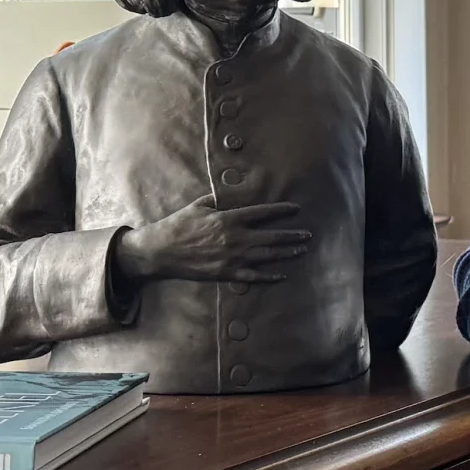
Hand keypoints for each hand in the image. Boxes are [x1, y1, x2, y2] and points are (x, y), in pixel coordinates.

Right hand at [114, 196, 309, 282]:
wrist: (161, 252)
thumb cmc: (179, 225)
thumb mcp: (199, 206)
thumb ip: (218, 200)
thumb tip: (231, 193)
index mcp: (228, 219)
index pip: (262, 213)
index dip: (280, 211)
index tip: (296, 209)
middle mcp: (234, 238)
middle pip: (270, 237)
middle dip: (291, 235)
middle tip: (308, 235)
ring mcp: (231, 258)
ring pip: (266, 256)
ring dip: (286, 253)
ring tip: (301, 250)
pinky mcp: (225, 274)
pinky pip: (253, 276)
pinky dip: (269, 276)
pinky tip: (282, 275)